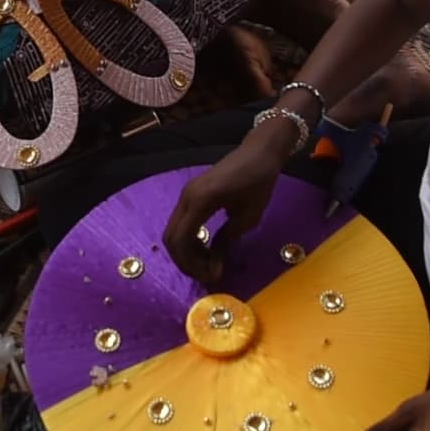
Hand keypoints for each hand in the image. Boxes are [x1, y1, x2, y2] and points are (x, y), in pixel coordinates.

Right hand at [163, 135, 285, 285]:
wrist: (258, 153)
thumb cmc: (258, 182)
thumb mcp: (248, 217)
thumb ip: (227, 242)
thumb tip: (215, 269)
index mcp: (200, 200)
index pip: (182, 239)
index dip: (192, 264)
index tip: (211, 277)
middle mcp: (186, 197)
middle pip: (171, 238)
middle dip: (185, 262)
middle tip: (206, 275)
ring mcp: (185, 195)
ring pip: (173, 232)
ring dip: (186, 252)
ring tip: (208, 264)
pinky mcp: (190, 196)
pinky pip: (180, 223)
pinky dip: (188, 241)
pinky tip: (206, 249)